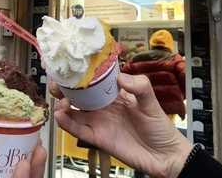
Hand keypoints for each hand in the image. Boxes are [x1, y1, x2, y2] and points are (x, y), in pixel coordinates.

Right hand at [52, 73, 191, 177]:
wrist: (165, 157)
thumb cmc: (159, 127)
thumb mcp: (151, 102)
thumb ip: (139, 86)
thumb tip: (121, 76)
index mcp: (112, 93)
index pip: (92, 79)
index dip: (79, 73)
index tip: (68, 66)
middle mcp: (101, 105)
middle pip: (77, 94)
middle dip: (64, 88)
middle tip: (56, 84)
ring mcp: (98, 121)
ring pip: (73, 111)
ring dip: (62, 105)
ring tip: (60, 102)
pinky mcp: (96, 137)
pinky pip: (77, 129)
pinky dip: (66, 123)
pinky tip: (60, 116)